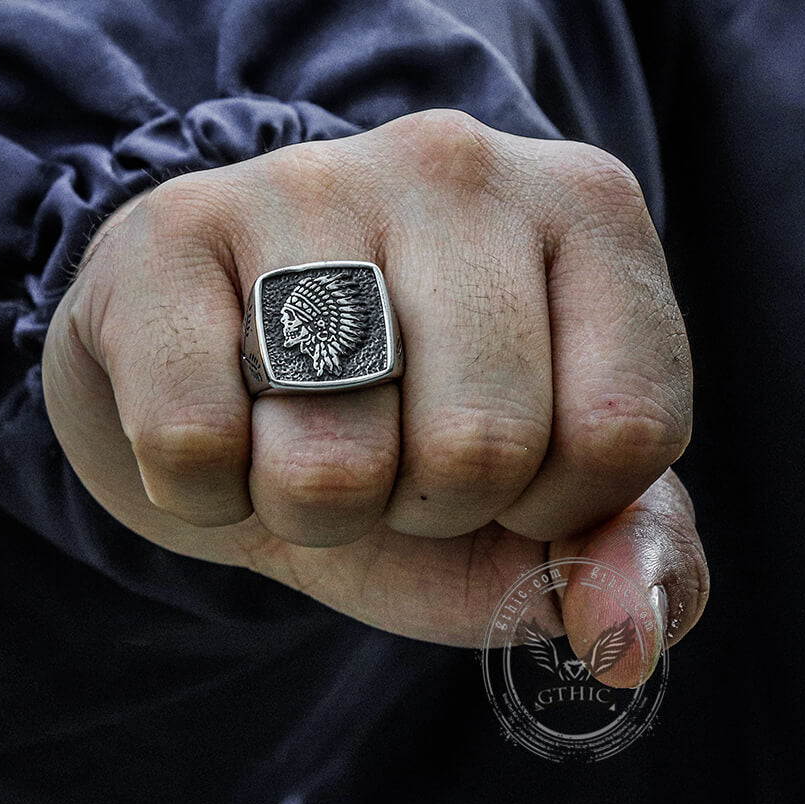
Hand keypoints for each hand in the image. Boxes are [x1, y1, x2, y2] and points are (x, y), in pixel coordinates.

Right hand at [42, 110, 707, 679]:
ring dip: (312, 507)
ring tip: (297, 428)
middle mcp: (457, 165)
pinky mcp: (174, 225)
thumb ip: (619, 557)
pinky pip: (194, 446)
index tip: (501, 465)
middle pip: (482, 447)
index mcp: (585, 211)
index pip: (625, 429)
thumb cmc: (398, 431)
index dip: (553, 506)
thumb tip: (630, 638)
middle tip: (384, 445)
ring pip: (335, 461)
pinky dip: (204, 491)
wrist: (228, 372)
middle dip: (425, 506)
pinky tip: (215, 410)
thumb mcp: (533, 503)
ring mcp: (307, 179)